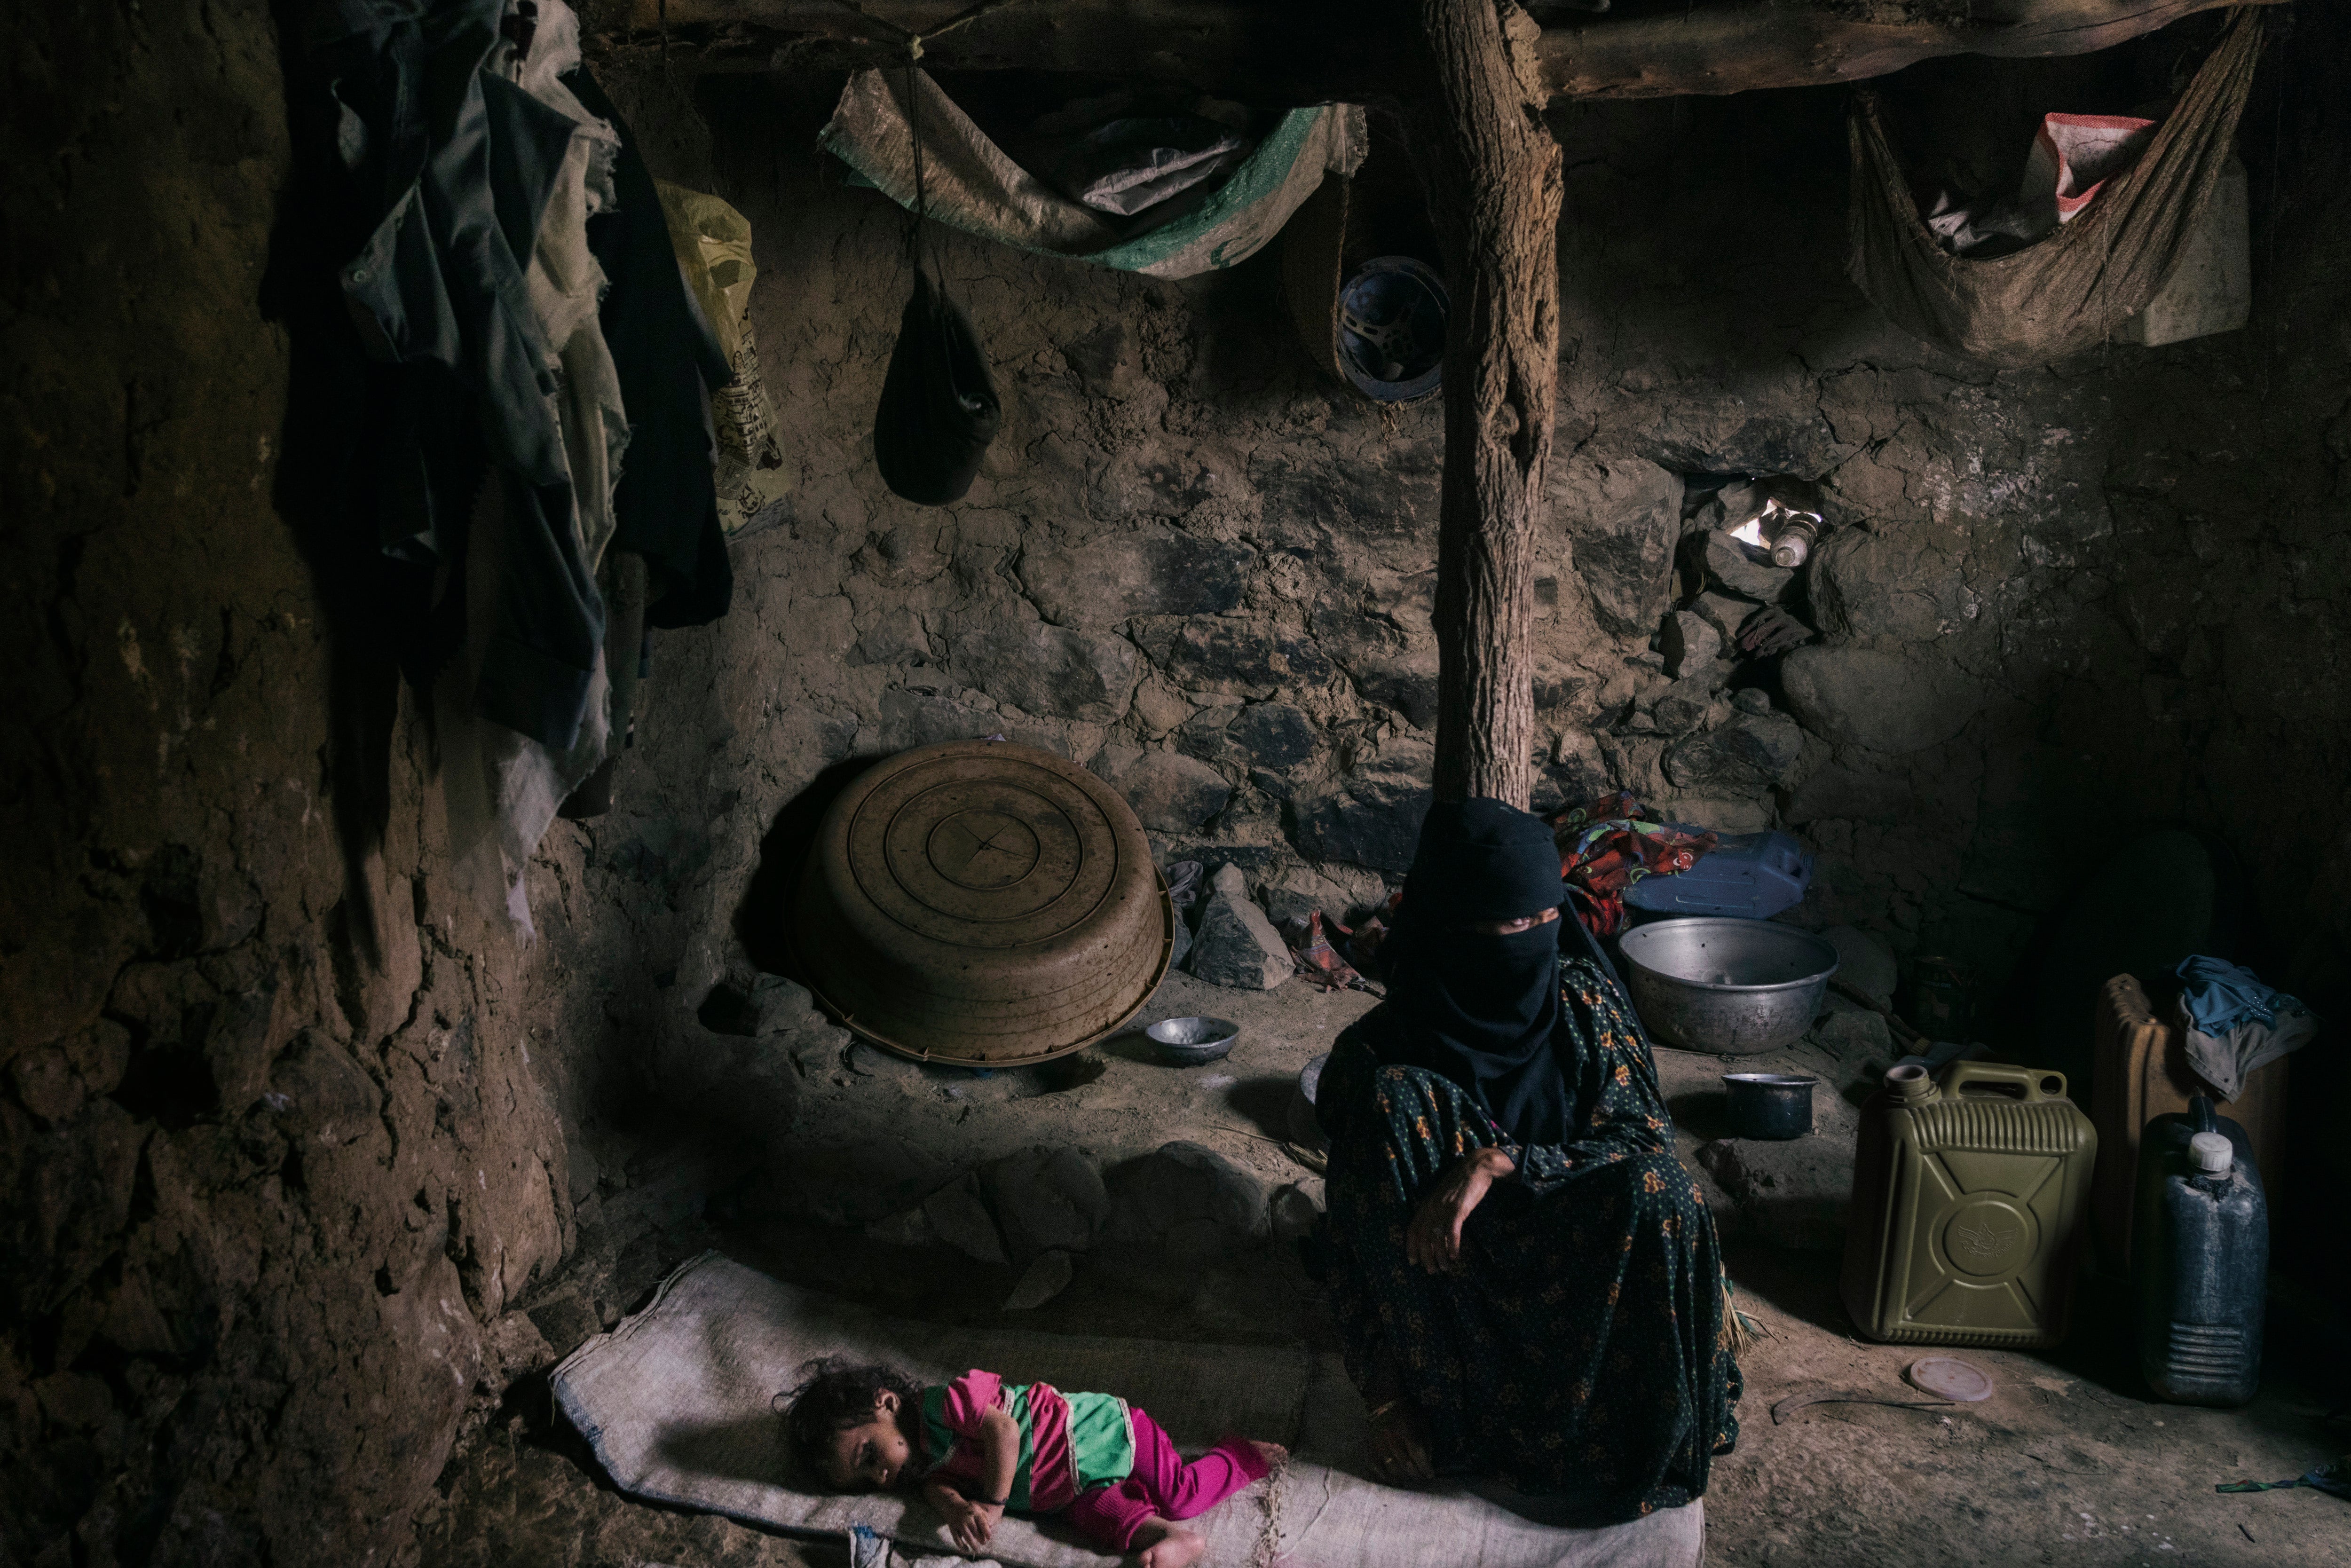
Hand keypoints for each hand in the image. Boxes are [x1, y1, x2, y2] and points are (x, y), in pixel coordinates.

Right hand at [947, 1496, 1001, 1553]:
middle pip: (975, 1531)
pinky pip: (957, 1539)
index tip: (989, 1538)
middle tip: (983, 1543)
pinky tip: (966, 1548)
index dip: (986, 1531)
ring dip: (972, 1544)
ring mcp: (959, 1523)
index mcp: (975, 1512)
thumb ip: (984, 1518)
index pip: (982, 1523)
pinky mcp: (952, 1528)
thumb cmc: (968, 1509)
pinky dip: (961, 1545)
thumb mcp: (978, 1510)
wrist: (952, 1505)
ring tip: (976, 1549)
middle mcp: (967, 1517)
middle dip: (980, 1538)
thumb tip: (990, 1529)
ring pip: (967, 1536)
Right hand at [1367, 1397, 1433, 1483]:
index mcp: (1406, 1430)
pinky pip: (1376, 1467)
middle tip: (1422, 1480)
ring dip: (1403, 1478)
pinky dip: (1385, 1477)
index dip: (1425, 1467)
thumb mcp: (1422, 1420)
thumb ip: (1426, 1439)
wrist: (1383, 1400)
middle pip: (1405, 1464)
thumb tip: (1428, 1459)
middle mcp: (1392, 1438)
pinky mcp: (1370, 1447)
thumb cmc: (1407, 1410)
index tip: (1431, 1475)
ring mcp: (1379, 1444)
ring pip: (1392, 1468)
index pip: (1417, 1453)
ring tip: (1410, 1480)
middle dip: (1416, 1475)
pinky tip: (1393, 1481)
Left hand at [1405, 1147, 1514, 1273]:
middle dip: (1426, 1257)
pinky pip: (1452, 1230)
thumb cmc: (1460, 1184)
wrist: (1475, 1167)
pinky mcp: (1458, 1208)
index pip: (1412, 1229)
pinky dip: (1452, 1245)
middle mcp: (1431, 1207)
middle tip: (1432, 1271)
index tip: (1413, 1262)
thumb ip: (1436, 1211)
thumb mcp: (1442, 1197)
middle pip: (1423, 1237)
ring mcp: (1444, 1207)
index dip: (1412, 1247)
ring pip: (1437, 1237)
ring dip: (1440, 1256)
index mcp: (1425, 1204)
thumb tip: (1435, 1232)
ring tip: (1445, 1268)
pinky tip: (1455, 1255)